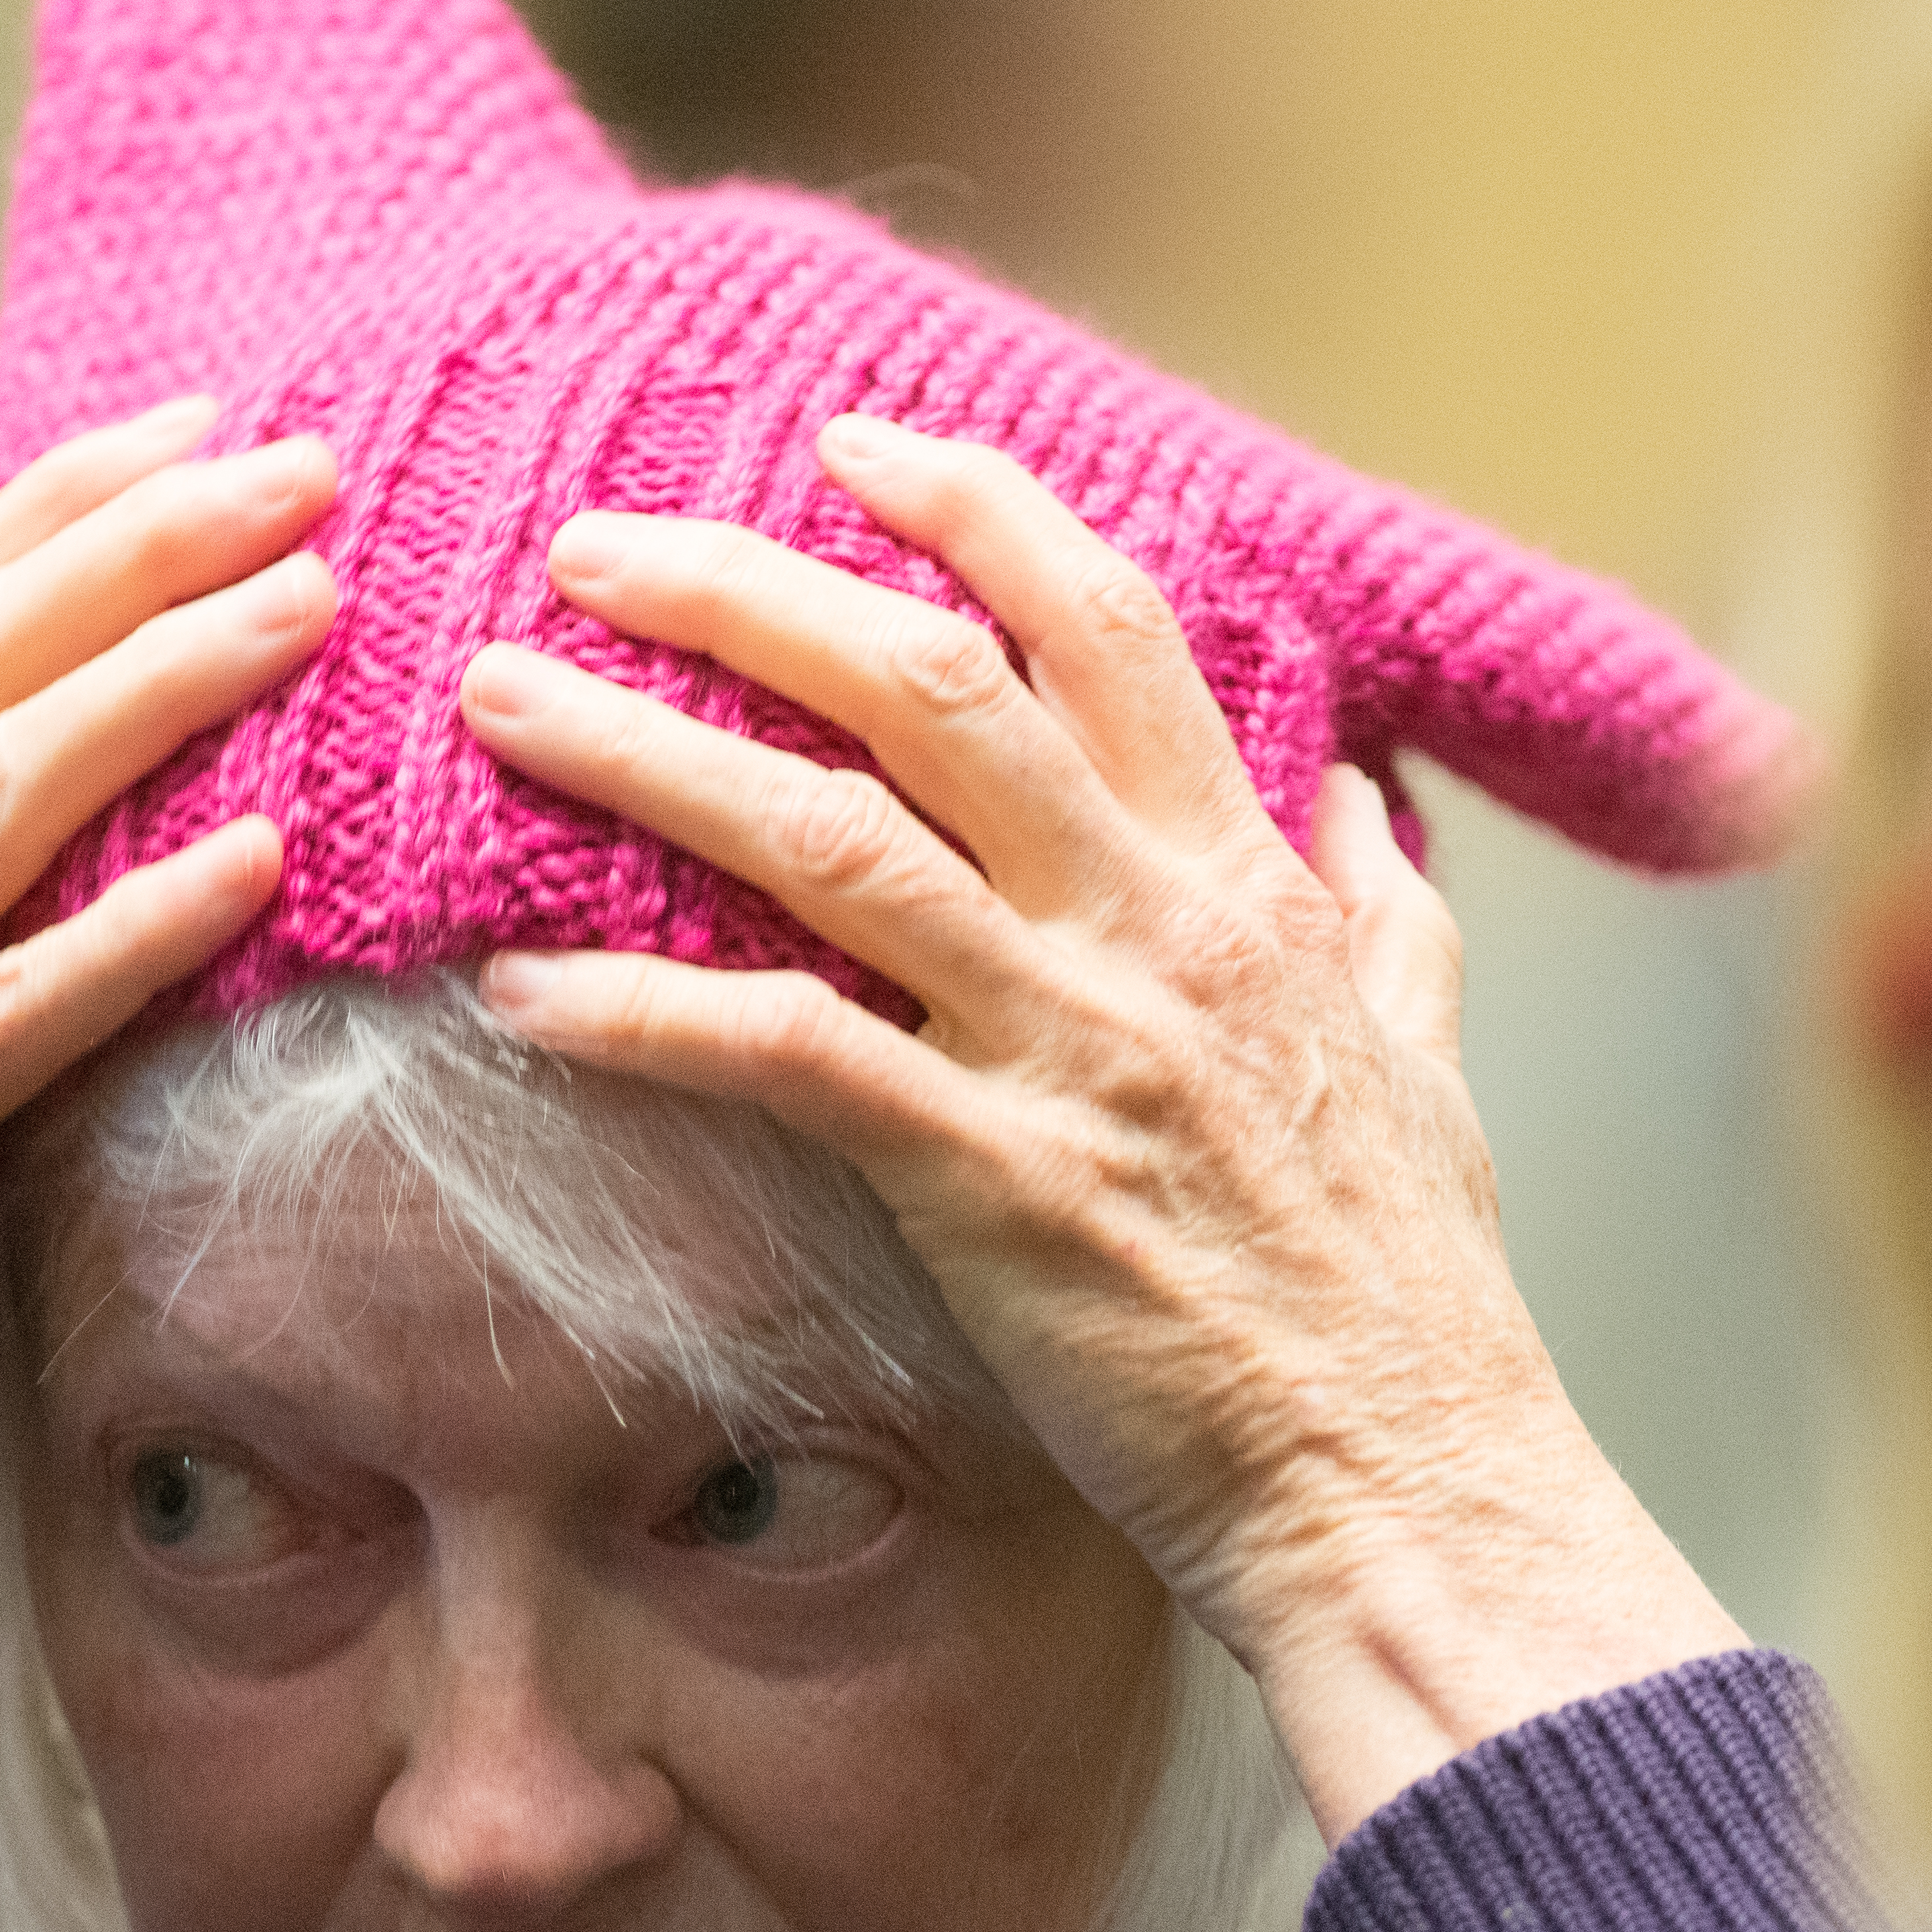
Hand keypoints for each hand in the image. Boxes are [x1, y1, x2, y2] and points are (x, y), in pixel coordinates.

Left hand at [458, 417, 1739, 1839]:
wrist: (1411, 1482)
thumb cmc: (1410, 1291)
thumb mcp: (1431, 1059)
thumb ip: (1383, 916)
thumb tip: (1358, 805)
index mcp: (1248, 885)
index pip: (1104, 625)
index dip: (971, 512)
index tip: (849, 449)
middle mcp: (1154, 929)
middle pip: (931, 684)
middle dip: (747, 589)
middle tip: (590, 545)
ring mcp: (1071, 1048)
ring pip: (828, 837)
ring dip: (645, 754)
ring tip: (500, 703)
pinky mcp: (993, 1184)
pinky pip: (786, 1057)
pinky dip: (640, 1016)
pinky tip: (519, 995)